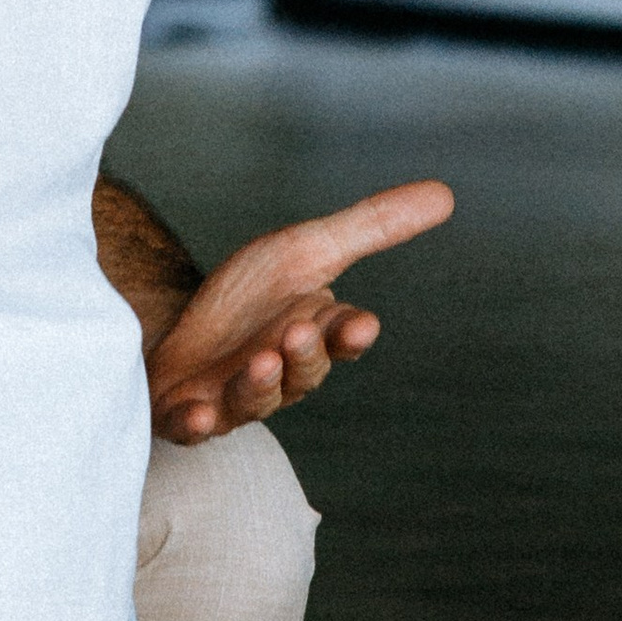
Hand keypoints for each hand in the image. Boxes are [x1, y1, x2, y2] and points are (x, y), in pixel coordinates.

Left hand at [144, 180, 453, 444]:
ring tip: (261, 360)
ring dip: (259, 385)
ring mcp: (234, 398)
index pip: (341, 337)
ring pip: (254, 400)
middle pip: (303, 372)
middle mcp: (281, 374)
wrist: (175, 326)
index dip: (349, 333)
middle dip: (305, 355)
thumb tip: (446, 194)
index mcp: (315, 335)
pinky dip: (195, 423)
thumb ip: (370, 228)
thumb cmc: (250, 296)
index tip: (361, 322)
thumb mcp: (305, 250)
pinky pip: (192, 426)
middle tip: (297, 331)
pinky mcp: (188, 413)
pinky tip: (198, 415)